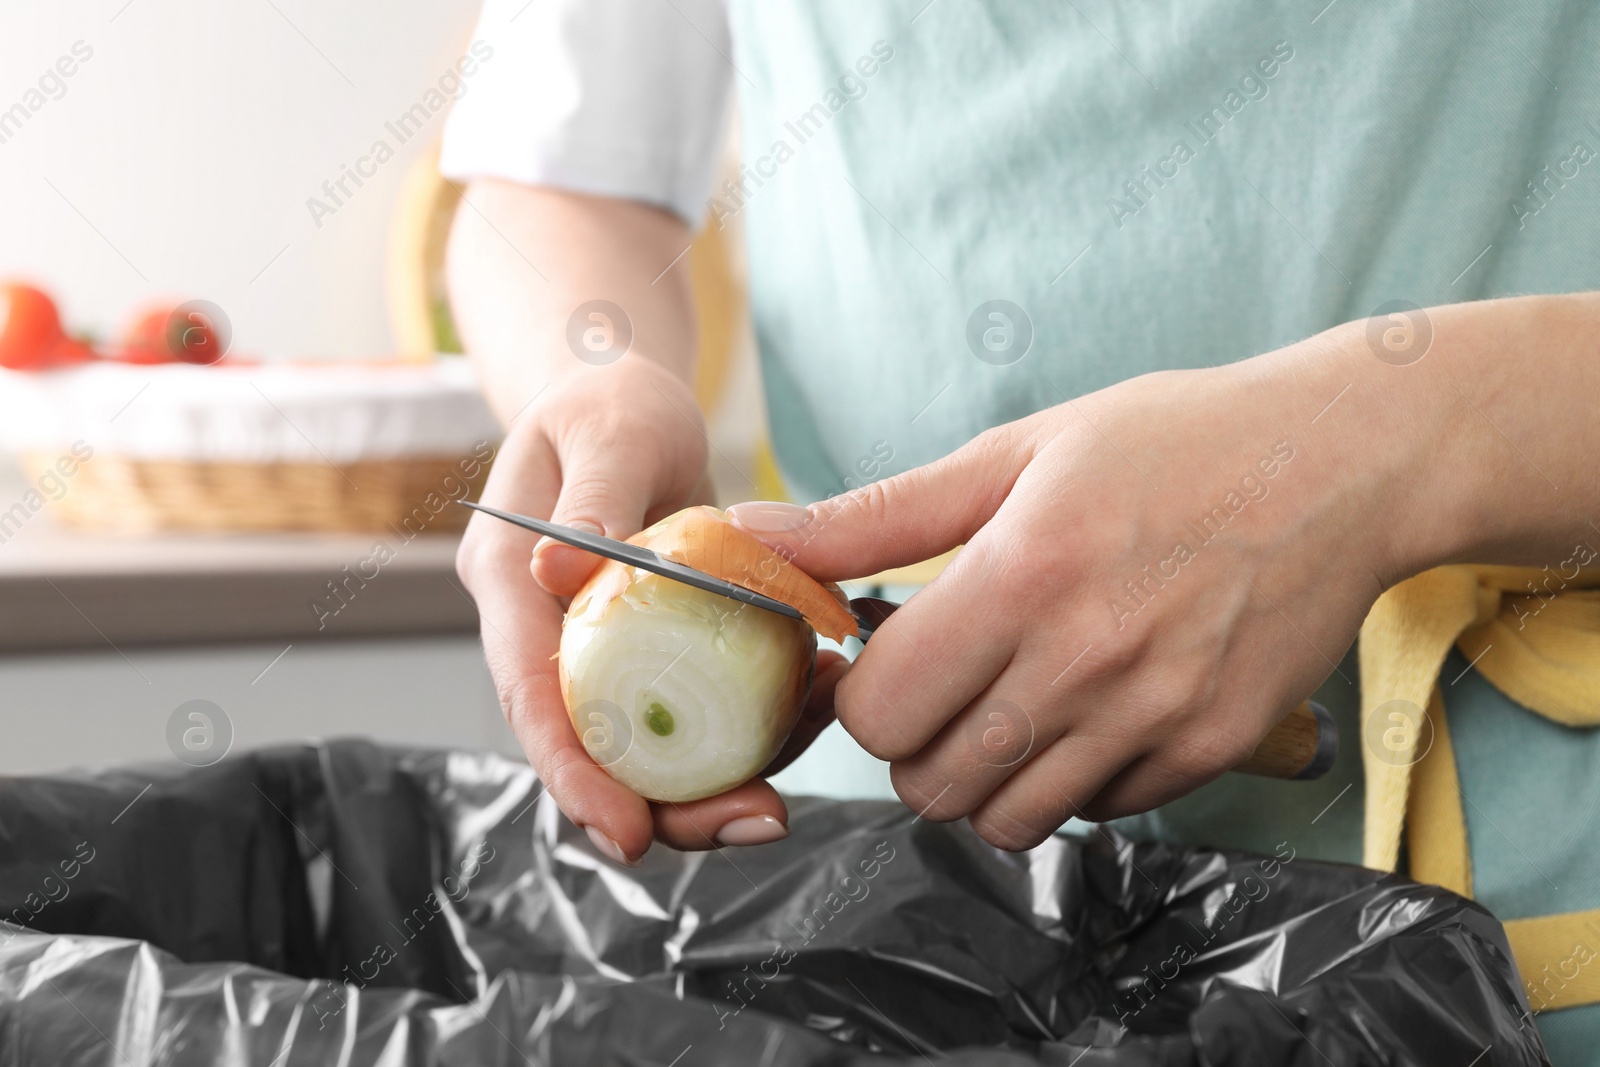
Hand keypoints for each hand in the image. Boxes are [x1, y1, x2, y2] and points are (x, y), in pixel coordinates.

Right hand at [456, 355, 845, 863]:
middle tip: (761, 818)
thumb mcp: (609, 429)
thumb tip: (556, 565)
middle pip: (596, 748)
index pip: (530, 696)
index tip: (628, 833)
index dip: (572, 775)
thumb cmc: (609, 401)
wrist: (629, 400)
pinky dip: (756, 721)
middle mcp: (550, 634)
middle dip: (671, 807)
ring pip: (652, 746)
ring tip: (804, 771)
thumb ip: (594, 495)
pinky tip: (815, 704)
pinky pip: (700, 707)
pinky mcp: (656, 652)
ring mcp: (605, 650)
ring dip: (725, 778)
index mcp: (511, 584)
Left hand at [729, 332, 1410, 849]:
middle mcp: (1086, 661)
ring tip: (1013, 706)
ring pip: (1010, 821)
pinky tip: (1094, 708)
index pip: (880, 710)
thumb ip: (880, 513)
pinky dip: (1076, 780)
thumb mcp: (1017, 452)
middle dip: (913, 749)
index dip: (862, 696)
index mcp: (1020, 575)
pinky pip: (1102, 811)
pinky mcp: (1215, 749)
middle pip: (931, 784)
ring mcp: (1156, 715)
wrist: (1341, 462)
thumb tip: (756, 532)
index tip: (889, 662)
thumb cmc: (1170, 444)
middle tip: (943, 692)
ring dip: (987, 779)